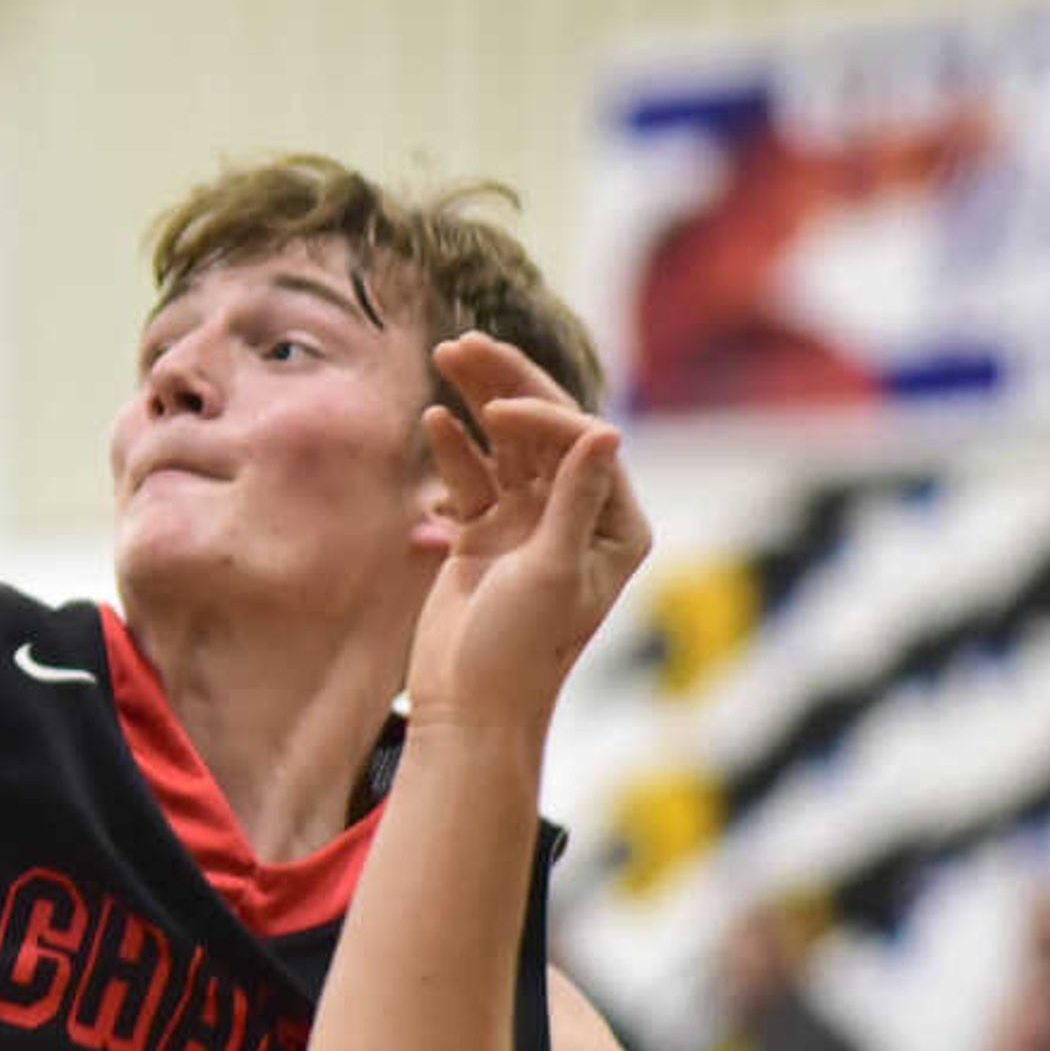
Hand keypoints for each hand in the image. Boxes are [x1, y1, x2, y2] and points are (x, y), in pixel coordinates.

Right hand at [404, 334, 649, 727]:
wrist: (471, 707)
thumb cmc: (521, 653)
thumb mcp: (553, 573)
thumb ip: (576, 500)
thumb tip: (605, 429)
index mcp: (616, 527)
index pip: (584, 444)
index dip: (543, 416)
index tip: (496, 411)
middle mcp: (579, 516)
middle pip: (544, 432)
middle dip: (506, 385)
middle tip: (465, 343)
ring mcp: (530, 522)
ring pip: (505, 445)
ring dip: (476, 402)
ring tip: (446, 354)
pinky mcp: (487, 535)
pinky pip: (472, 477)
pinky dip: (453, 450)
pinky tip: (433, 422)